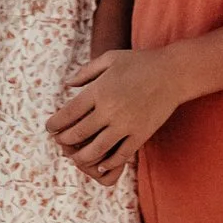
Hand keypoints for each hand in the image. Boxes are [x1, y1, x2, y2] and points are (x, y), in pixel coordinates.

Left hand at [47, 49, 182, 185]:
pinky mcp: (141, 135)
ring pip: (96, 150)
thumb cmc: (139, 62)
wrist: (173, 73)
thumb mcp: (110, 58)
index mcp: (99, 90)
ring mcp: (126, 125)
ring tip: (75, 157)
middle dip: (64, 141)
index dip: (54, 124)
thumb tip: (67, 85)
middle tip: (60, 142)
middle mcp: (110, 110)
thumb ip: (86, 72)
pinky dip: (108, 163)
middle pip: (78, 134)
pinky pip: (120, 155)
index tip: (50, 128)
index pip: (68, 113)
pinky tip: (100, 164)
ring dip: (81, 157)